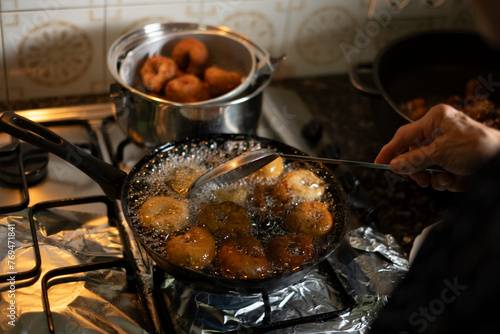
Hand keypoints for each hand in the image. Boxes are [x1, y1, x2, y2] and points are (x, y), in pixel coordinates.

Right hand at [375, 104, 499, 190]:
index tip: (379, 162)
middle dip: (420, 170)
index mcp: (435, 120)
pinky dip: (448, 180)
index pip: (404, 135)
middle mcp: (441, 131)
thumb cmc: (480, 148)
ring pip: (428, 167)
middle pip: (415, 154)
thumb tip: (394, 165)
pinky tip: (459, 180)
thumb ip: (414, 160)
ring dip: (436, 178)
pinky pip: (442, 173)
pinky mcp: (458, 160)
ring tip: (448, 180)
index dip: (390, 150)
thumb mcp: (440, 154)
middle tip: (422, 179)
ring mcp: (449, 146)